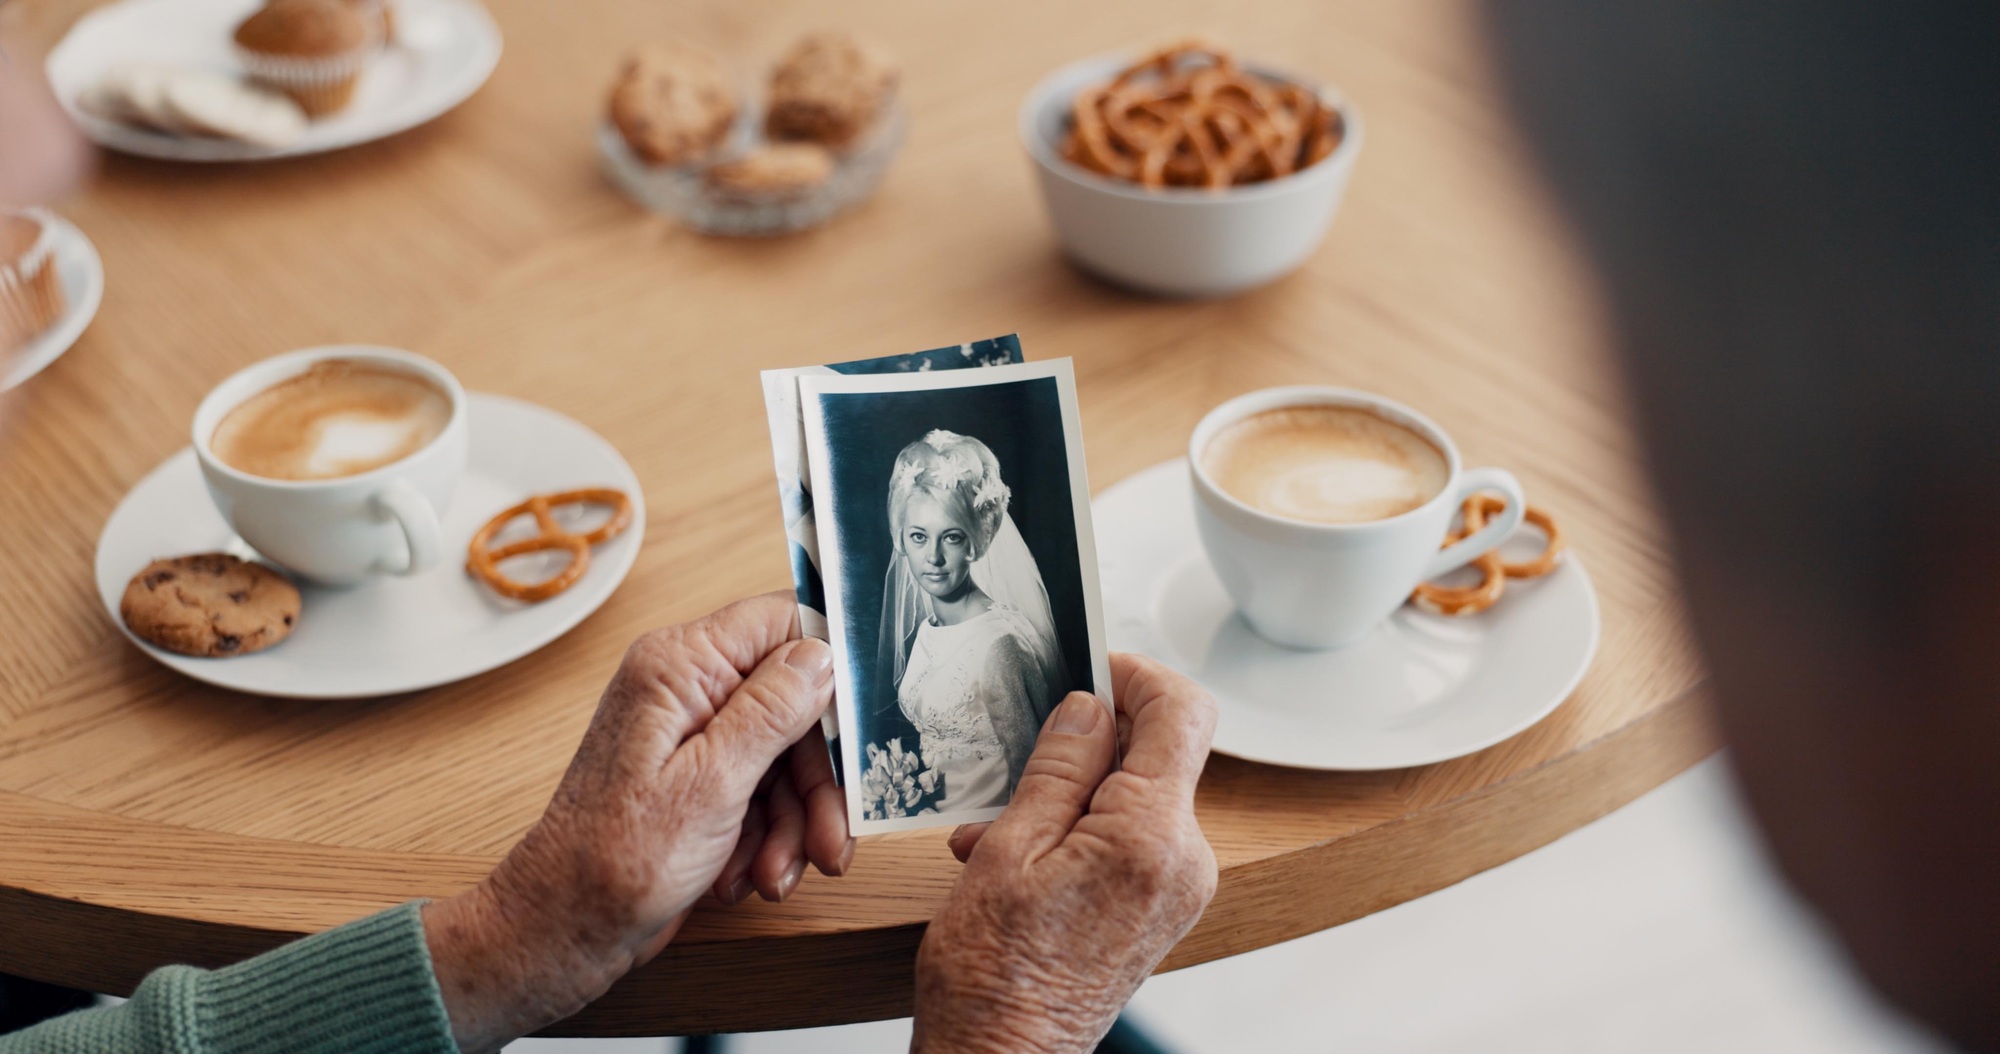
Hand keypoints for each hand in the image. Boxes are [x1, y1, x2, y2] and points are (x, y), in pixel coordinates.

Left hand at [422, 593, 851, 1052]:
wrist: (567, 932)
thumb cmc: (615, 861)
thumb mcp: (713, 782)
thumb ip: (772, 709)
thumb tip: (822, 652)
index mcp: (679, 666)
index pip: (781, 621)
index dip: (831, 665)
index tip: (862, 720)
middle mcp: (685, 690)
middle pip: (794, 703)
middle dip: (818, 777)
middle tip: (833, 837)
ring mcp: (691, 737)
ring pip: (784, 756)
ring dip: (794, 821)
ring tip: (778, 872)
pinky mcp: (696, 781)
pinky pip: (762, 791)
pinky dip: (767, 836)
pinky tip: (750, 874)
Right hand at [911, 653, 1218, 1053]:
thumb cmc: (993, 978)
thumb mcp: (1009, 850)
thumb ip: (1059, 767)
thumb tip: (1089, 706)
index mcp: (1150, 836)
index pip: (1183, 712)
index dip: (1136, 675)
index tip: (1090, 665)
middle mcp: (1184, 862)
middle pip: (1159, 752)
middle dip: (1087, 741)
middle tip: (1019, 751)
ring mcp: (1176, 889)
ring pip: (1136, 795)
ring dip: (1070, 791)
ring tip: (997, 826)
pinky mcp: (1158, 908)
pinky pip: (1129, 837)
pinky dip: (1078, 828)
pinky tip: (1017, 855)